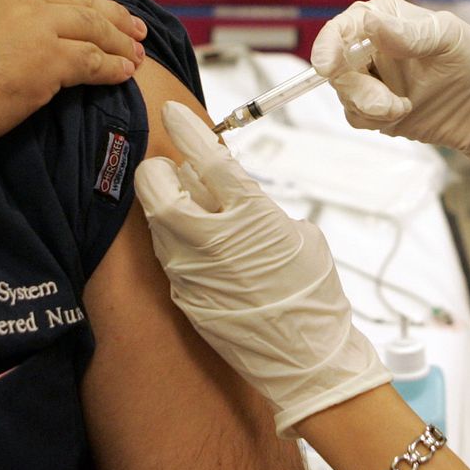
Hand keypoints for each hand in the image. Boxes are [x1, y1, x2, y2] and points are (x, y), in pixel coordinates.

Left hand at [135, 102, 388, 436]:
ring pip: (155, 218)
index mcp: (249, 214)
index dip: (188, 127)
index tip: (172, 109)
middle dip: (160, 168)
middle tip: (176, 167)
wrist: (306, 360)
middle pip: (156, 184)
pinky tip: (197, 243)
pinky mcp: (182, 293)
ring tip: (192, 205)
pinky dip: (175, 239)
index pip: (206, 157)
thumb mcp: (296, 234)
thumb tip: (228, 191)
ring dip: (166, 203)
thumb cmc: (314, 294)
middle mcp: (209, 238)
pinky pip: (166, 252)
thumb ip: (256, 206)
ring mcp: (189, 268)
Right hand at [312, 0, 469, 183]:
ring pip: (344, 93)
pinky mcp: (379, 109)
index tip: (327, 66)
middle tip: (385, 105)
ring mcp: (375, 80)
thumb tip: (370, 21)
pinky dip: (373, 119)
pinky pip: (356, 115)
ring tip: (402, 109)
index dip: (329, 44)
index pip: (344, 27)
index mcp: (387, 20)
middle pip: (336, 64)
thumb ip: (408, 34)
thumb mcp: (448, 41)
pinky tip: (402, 115)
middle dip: (355, 87)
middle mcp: (375, 47)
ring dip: (368, 106)